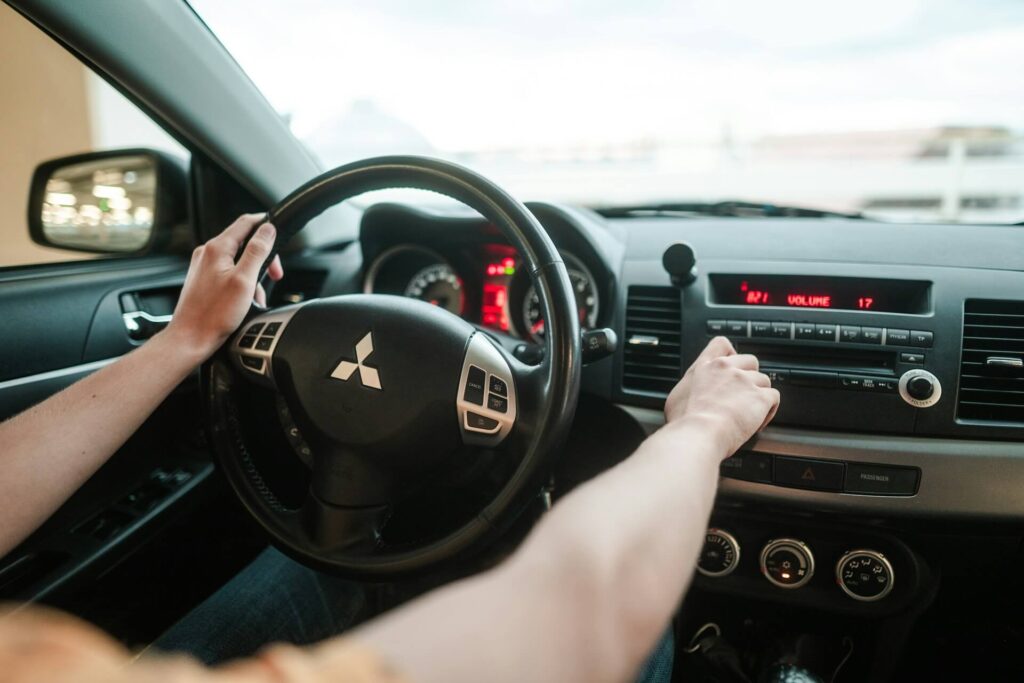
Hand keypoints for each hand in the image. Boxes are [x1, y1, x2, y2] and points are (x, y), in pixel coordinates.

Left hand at [165, 214, 284, 358]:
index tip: (279, 234)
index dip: (266, 225)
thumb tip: (268, 229)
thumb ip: (257, 251)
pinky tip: (246, 301)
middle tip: (275, 275)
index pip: (246, 223)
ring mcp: (204, 266)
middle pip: (244, 242)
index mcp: (217, 248)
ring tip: (256, 296)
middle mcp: (208, 253)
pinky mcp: (204, 279)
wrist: (191, 338)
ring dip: (254, 275)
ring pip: (238, 260)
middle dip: (263, 257)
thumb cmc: (214, 314)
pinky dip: (242, 283)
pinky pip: (229, 273)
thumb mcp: (244, 280)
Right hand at [664, 336, 779, 457]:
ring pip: (764, 381)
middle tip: (743, 396)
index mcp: (706, 367)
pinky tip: (758, 422)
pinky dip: (769, 410)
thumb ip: (690, 386)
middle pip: (750, 361)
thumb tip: (691, 393)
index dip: (731, 354)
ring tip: (750, 414)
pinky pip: (773, 397)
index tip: (732, 367)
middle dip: (750, 377)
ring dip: (759, 396)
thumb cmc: (684, 421)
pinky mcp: (760, 397)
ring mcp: (745, 381)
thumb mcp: (677, 396)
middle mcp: (727, 369)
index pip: (722, 344)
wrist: (699, 433)